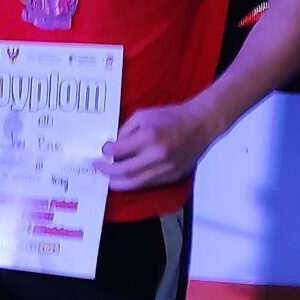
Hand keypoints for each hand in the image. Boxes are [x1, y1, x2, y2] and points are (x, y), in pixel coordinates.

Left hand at [101, 101, 220, 189]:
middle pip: (124, 172)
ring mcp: (166, 168)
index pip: (119, 151)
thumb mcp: (143, 115)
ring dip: (118, 182)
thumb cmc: (172, 117)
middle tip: (98, 167)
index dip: (106, 153)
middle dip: (107, 171)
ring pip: (135, 183)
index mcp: (149, 137)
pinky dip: (134, 183)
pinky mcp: (172, 176)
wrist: (201, 124)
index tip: (101, 151)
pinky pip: (148, 184)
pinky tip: (126, 179)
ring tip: (108, 178)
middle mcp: (157, 156)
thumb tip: (113, 146)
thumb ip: (126, 131)